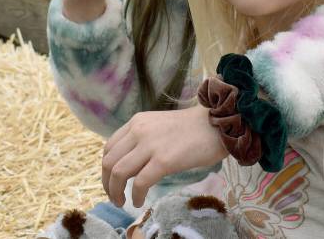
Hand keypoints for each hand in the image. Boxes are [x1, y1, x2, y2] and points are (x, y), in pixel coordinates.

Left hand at [102, 105, 227, 207]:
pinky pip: (139, 183)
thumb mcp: (159, 127)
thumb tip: (131, 165)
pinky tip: (139, 201)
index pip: (109, 147)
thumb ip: (143, 140)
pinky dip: (135, 196)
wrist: (217, 124)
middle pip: (109, 161)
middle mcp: (139, 131)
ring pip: (118, 172)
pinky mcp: (164, 160)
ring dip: (115, 192)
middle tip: (114, 196)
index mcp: (137, 122)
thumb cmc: (193, 128)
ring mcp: (150, 145)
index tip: (112, 181)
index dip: (106, 168)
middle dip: (107, 184)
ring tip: (122, 202)